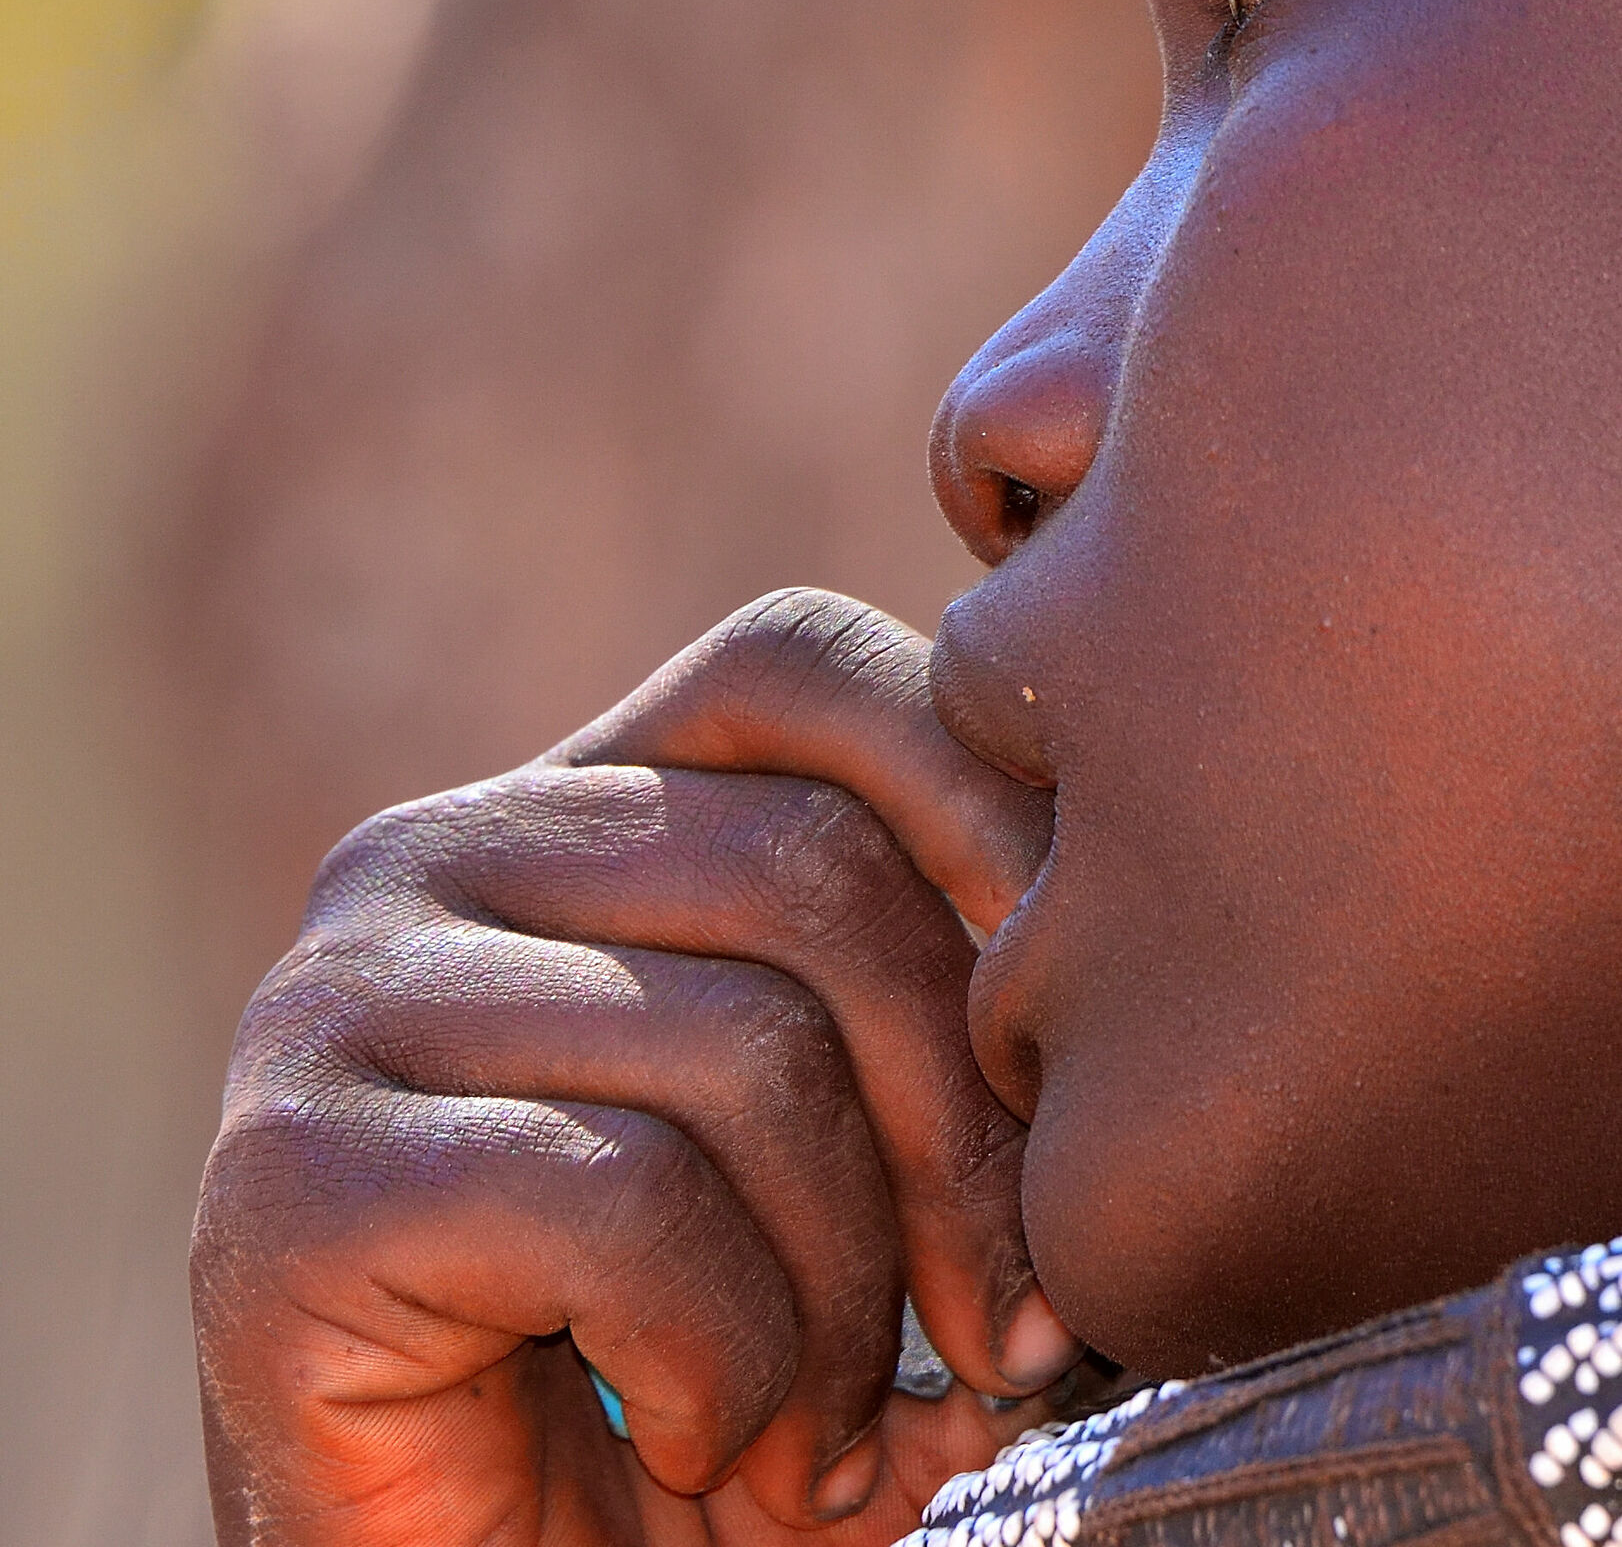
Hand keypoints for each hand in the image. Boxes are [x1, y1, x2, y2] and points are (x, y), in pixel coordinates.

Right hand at [192, 590, 1076, 1544]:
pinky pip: (625, 1204)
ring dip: (850, 1298)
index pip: (797, 667)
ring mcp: (341, 1003)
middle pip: (808, 868)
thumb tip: (1146, 957)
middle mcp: (430, 857)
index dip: (983, 815)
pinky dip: (724, 1364)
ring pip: (740, 1046)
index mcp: (564, 811)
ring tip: (833, 1428)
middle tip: (1003, 1336)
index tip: (1092, 1050)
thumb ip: (954, 1021)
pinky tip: (700, 1443)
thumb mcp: (865, 1164)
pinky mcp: (292, 1180)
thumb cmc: (710, 1382)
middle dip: (965, 1134)